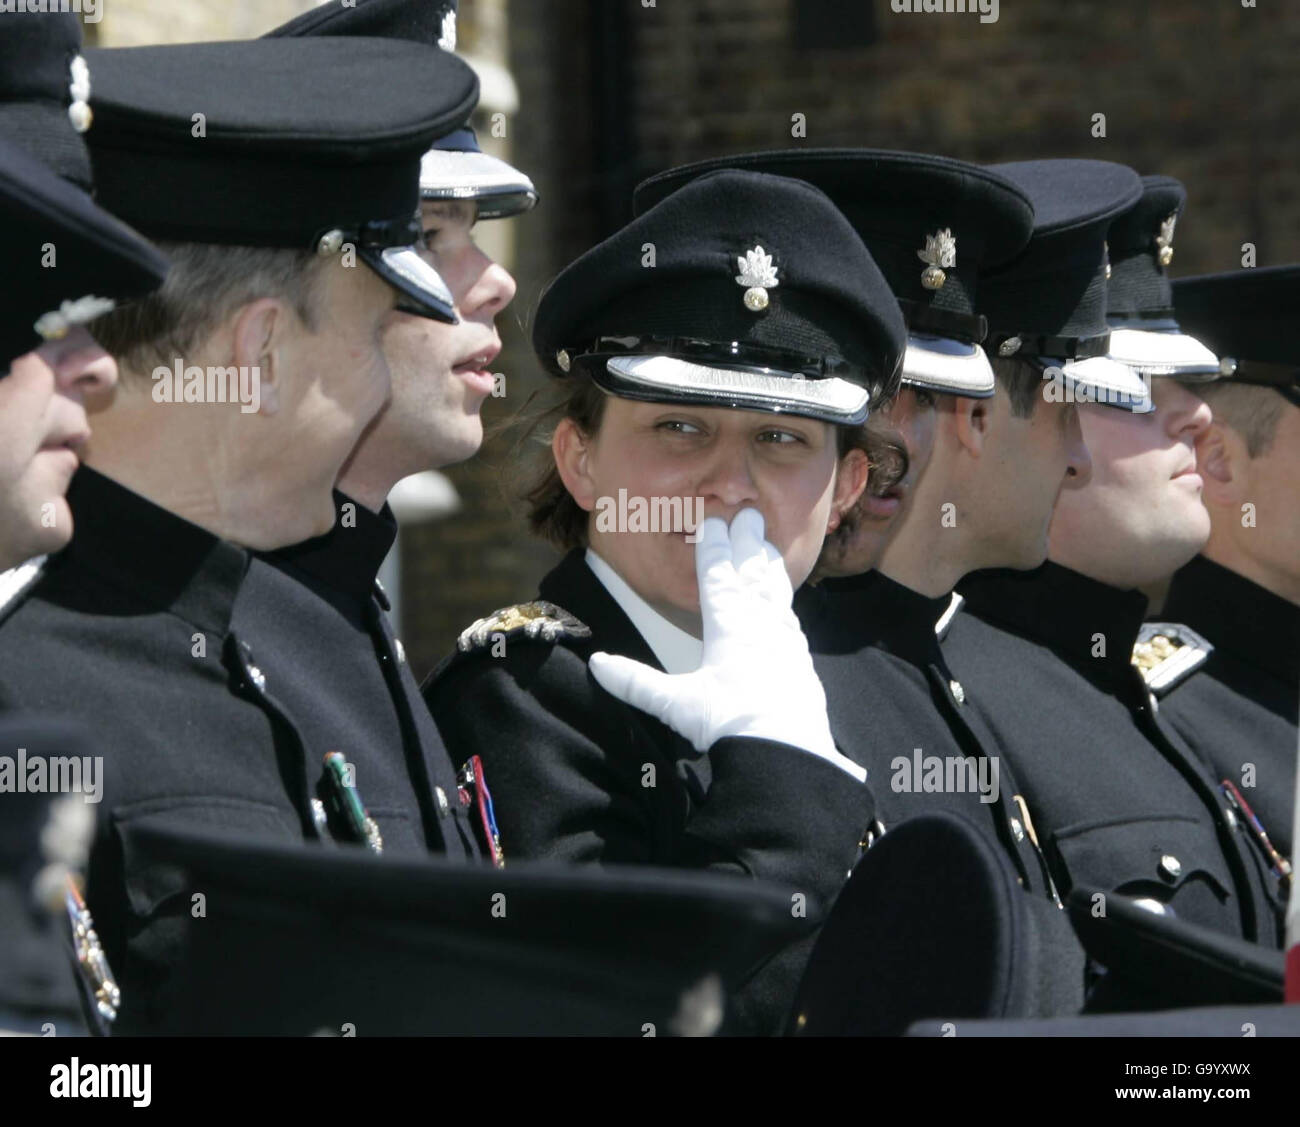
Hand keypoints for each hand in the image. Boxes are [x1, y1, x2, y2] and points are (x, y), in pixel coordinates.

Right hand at [589, 508, 836, 757]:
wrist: (788, 754)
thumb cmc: (730, 725)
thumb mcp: (676, 705)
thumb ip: (636, 682)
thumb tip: (595, 663)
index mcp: (728, 627)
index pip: (718, 577)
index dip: (713, 548)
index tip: (713, 522)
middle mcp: (759, 625)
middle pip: (752, 573)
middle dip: (748, 542)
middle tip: (750, 514)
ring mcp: (785, 640)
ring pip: (775, 592)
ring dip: (768, 567)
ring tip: (767, 547)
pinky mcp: (801, 661)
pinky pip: (790, 619)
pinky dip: (783, 603)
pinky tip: (782, 606)